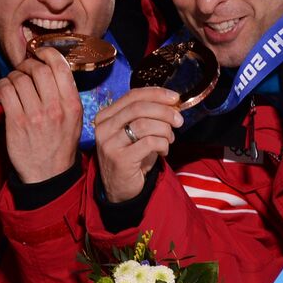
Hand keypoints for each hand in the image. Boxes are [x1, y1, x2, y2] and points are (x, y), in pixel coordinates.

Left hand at [0, 47, 82, 182]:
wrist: (48, 175)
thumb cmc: (60, 144)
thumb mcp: (74, 119)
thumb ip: (66, 93)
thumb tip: (50, 67)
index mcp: (72, 104)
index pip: (60, 66)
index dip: (47, 53)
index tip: (39, 53)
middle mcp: (55, 108)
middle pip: (38, 69)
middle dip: (28, 64)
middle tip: (24, 70)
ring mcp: (35, 115)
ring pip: (20, 78)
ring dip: (13, 75)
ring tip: (14, 82)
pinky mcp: (16, 123)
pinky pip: (6, 91)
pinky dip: (3, 84)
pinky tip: (5, 89)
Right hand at [92, 87, 182, 202]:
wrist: (120, 188)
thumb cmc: (131, 157)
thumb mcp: (135, 132)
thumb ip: (147, 116)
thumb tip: (172, 103)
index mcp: (105, 116)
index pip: (132, 96)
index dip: (156, 94)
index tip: (175, 98)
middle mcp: (103, 127)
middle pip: (139, 108)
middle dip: (164, 112)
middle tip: (179, 120)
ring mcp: (110, 143)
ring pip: (145, 124)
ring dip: (165, 131)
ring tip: (169, 140)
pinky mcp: (120, 159)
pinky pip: (150, 143)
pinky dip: (163, 145)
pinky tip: (163, 152)